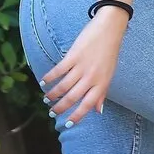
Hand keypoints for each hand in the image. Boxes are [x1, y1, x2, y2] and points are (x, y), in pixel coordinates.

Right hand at [40, 6, 127, 125]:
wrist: (110, 29)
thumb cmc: (110, 52)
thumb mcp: (109, 74)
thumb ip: (102, 92)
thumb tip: (98, 111)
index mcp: (101, 83)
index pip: (87, 106)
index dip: (76, 117)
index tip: (67, 124)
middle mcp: (91, 78)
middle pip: (72, 98)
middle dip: (60, 107)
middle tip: (52, 112)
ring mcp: (82, 67)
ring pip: (63, 86)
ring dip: (53, 94)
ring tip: (46, 99)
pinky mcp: (73, 55)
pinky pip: (59, 70)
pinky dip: (49, 77)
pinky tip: (43, 82)